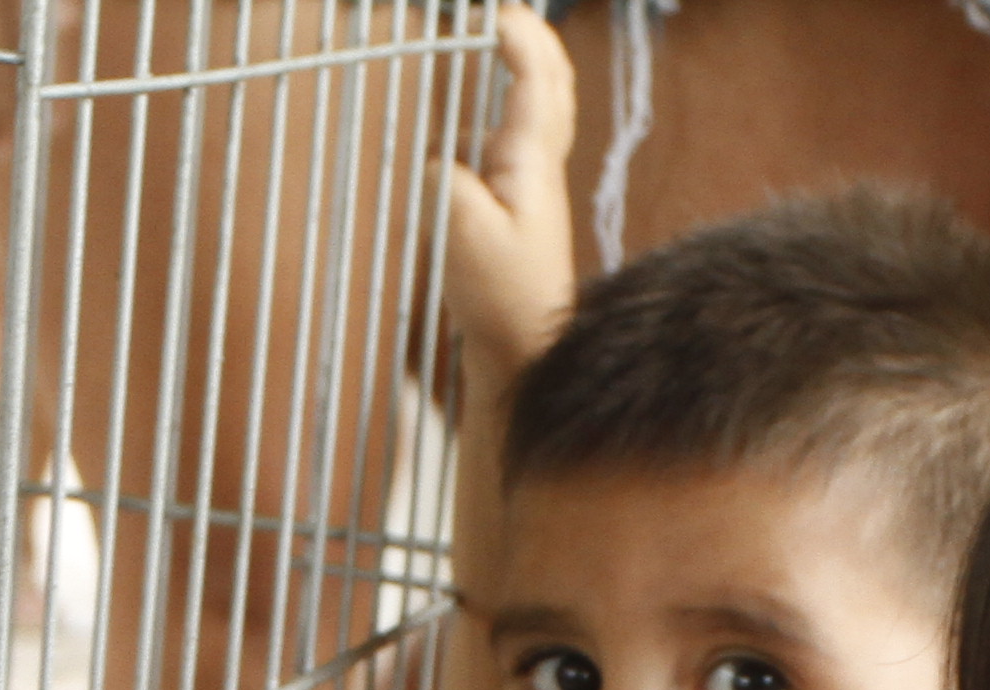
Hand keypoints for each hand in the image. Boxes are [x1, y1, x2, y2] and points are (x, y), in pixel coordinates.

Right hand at [441, 3, 577, 395]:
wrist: (526, 356)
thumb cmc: (502, 301)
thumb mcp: (463, 235)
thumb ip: (446, 183)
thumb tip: (435, 161)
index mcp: (531, 163)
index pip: (536, 79)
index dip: (520, 37)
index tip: (496, 11)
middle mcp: (540, 169)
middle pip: (553, 87)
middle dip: (536, 44)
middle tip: (508, 16)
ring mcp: (534, 192)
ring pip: (543, 115)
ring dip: (528, 75)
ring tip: (503, 48)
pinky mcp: (522, 217)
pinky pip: (520, 147)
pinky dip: (508, 118)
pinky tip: (477, 131)